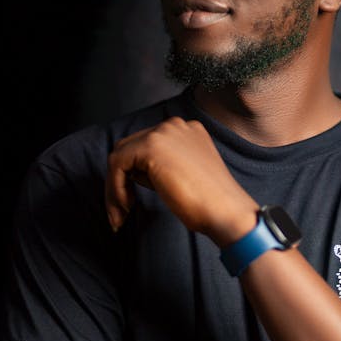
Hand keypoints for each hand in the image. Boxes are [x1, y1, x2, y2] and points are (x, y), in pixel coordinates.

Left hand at [105, 117, 257, 246]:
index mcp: (187, 130)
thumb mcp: (183, 175)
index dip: (134, 174)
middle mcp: (175, 125)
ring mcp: (163, 132)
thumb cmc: (209, 203)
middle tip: (122, 210)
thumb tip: (130, 173)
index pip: (147, 145)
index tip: (130, 202)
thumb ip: (160, 166)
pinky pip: (117, 165)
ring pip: (120, 156)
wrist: (225, 210)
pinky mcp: (151, 146)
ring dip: (115, 187)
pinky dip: (115, 189)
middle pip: (130, 147)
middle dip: (120, 180)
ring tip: (120, 214)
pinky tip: (125, 207)